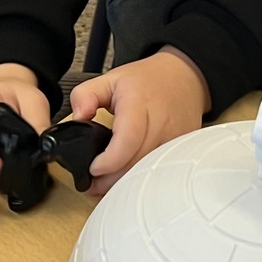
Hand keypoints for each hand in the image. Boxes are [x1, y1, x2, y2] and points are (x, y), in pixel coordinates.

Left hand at [69, 48, 208, 194]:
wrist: (183, 78)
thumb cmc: (147, 81)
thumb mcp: (110, 79)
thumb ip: (85, 95)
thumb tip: (78, 117)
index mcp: (139, 104)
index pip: (128, 139)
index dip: (109, 160)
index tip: (93, 168)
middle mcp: (160, 124)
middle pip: (136, 163)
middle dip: (110, 179)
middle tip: (91, 183)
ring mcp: (173, 140)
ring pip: (147, 172)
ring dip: (124, 182)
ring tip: (105, 183)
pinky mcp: (179, 151)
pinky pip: (158, 172)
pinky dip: (140, 179)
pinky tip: (125, 177)